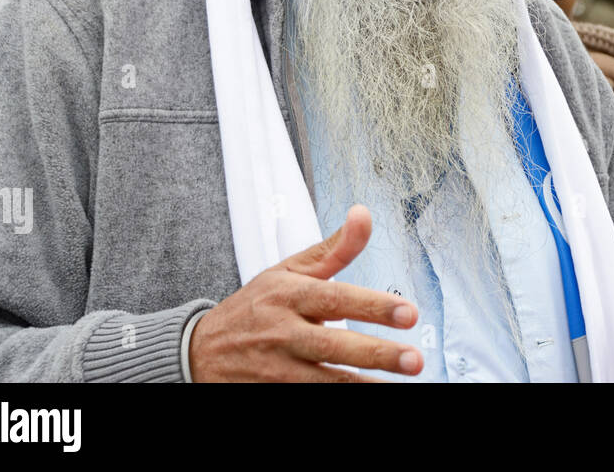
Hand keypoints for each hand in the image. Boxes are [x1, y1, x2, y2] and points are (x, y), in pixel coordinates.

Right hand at [189, 205, 423, 381]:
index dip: (374, 306)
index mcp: (289, 295)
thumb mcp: (288, 270)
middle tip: (415, 360)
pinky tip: (367, 397)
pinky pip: (308, 397)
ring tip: (399, 388)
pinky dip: (336, 399)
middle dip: (377, 354)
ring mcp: (275, 369)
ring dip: (363, 387)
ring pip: (325, 382)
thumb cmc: (255, 306)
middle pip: (334, 345)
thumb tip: (364, 213)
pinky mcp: (270, 393)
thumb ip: (333, 248)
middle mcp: (283, 333)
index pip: (337, 298)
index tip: (410, 314)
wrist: (198, 351)